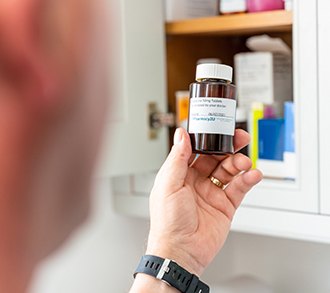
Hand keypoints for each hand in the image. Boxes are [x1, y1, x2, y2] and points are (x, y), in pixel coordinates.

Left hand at [146, 128, 262, 276]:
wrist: (181, 252)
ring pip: (229, 170)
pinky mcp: (225, 206)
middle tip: (239, 138)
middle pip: (215, 157)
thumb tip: (181, 135)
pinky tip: (253, 175)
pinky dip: (248, 179)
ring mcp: (211, 193)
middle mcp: (196, 181)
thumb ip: (177, 158)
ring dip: (238, 163)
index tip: (218, 128)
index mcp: (180, 174)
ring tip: (244, 162)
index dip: (208, 138)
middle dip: (228, 147)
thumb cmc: (168, 222)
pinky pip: (239, 188)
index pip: (196, 149)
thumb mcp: (169, 184)